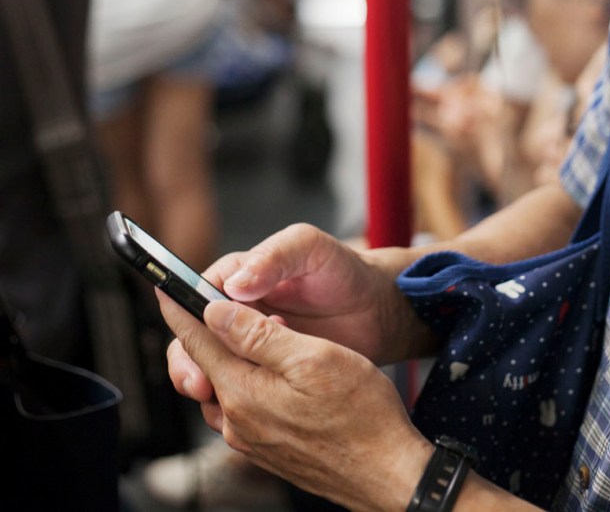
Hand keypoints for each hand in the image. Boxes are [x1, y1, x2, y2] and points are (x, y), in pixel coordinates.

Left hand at [161, 295, 431, 511]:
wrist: (389, 473)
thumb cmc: (361, 413)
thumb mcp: (312, 357)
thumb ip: (257, 335)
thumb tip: (215, 313)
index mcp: (243, 392)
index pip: (198, 341)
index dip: (182, 308)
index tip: (166, 288)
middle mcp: (238, 421)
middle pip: (208, 364)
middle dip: (210, 332)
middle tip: (225, 305)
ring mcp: (252, 441)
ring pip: (226, 386)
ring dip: (233, 358)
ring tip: (263, 335)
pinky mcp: (270, 451)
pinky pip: (244, 408)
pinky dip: (248, 382)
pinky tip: (275, 374)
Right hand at [162, 223, 427, 404]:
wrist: (376, 309)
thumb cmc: (342, 270)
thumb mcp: (308, 248)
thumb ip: (273, 259)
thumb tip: (235, 285)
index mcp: (240, 276)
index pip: (198, 294)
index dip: (188, 317)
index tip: (192, 340)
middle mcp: (238, 312)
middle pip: (195, 337)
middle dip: (188, 361)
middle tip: (200, 384)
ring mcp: (251, 345)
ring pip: (212, 368)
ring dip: (210, 384)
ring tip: (225, 396)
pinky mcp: (267, 374)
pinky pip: (237, 391)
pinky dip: (235, 402)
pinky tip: (253, 405)